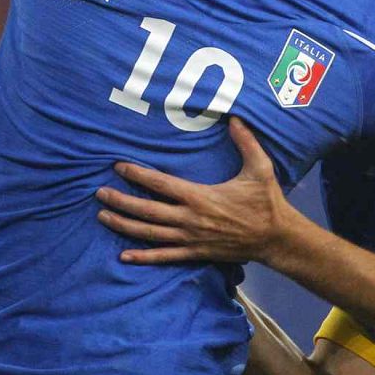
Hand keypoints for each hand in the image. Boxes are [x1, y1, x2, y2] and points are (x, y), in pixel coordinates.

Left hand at [95, 118, 297, 264]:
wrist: (276, 238)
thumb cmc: (265, 201)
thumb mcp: (260, 167)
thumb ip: (246, 142)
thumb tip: (235, 117)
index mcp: (199, 197)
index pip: (160, 184)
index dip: (137, 175)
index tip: (118, 166)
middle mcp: (190, 219)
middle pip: (146, 210)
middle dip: (120, 201)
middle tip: (99, 193)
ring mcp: (190, 239)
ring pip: (149, 234)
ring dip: (124, 226)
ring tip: (102, 216)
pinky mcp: (195, 253)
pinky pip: (165, 256)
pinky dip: (143, 257)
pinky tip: (124, 256)